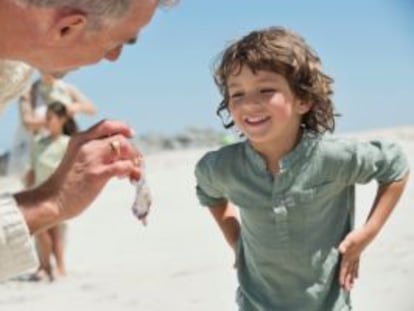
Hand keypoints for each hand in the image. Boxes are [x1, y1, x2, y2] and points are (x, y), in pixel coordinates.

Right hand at [17, 119, 141, 232]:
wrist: (51, 201)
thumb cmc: (66, 183)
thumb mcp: (77, 158)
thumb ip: (94, 151)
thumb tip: (120, 153)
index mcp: (80, 138)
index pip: (106, 125)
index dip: (122, 127)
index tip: (131, 134)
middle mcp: (86, 144)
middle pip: (120, 137)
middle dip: (131, 149)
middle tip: (133, 161)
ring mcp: (92, 159)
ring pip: (124, 148)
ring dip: (133, 159)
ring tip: (130, 171)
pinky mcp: (97, 174)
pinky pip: (124, 166)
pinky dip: (131, 170)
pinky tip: (123, 178)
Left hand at [338, 227, 374, 290]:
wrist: (368, 232)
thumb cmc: (358, 235)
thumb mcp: (349, 239)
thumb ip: (344, 245)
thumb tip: (341, 250)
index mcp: (349, 255)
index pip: (344, 268)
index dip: (342, 276)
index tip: (341, 285)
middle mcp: (353, 258)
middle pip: (349, 271)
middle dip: (347, 280)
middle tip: (347, 290)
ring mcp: (356, 256)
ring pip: (353, 270)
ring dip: (351, 278)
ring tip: (352, 286)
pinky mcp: (358, 253)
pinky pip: (357, 265)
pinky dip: (356, 271)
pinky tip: (357, 276)